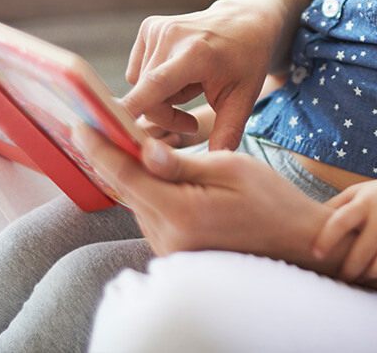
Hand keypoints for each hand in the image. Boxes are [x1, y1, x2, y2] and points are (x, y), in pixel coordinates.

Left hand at [75, 125, 333, 259]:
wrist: (296, 241)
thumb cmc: (272, 199)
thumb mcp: (231, 167)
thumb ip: (181, 162)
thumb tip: (143, 150)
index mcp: (182, 212)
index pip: (127, 175)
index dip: (100, 148)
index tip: (80, 124)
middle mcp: (170, 238)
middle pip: (128, 190)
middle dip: (115, 157)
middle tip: (102, 125)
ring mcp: (171, 250)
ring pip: (137, 203)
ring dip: (134, 176)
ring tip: (132, 145)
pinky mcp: (176, 253)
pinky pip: (152, 217)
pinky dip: (150, 194)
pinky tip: (158, 175)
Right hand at [122, 0, 286, 151]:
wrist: (245, 23)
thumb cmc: (246, 62)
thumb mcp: (243, 99)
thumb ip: (228, 132)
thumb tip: (217, 161)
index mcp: (196, 54)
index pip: (154, 85)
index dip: (131, 109)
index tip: (111, 128)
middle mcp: (171, 36)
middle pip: (147, 97)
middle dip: (165, 116)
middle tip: (190, 119)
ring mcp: (157, 29)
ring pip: (140, 86)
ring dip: (161, 99)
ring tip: (191, 89)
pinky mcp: (148, 27)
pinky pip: (137, 71)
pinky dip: (154, 82)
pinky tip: (179, 75)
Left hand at [312, 177, 376, 286]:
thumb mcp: (358, 192)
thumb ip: (334, 207)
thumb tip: (304, 224)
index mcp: (365, 203)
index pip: (341, 222)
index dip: (326, 240)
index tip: (316, 255)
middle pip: (360, 254)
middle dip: (346, 271)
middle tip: (339, 277)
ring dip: (365, 278)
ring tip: (358, 277)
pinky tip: (375, 277)